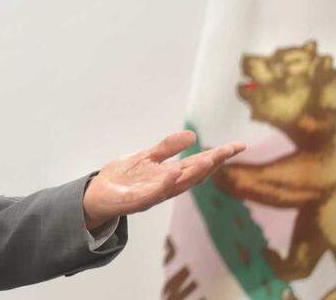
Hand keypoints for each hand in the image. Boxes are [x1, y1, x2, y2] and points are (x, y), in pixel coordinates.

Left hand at [81, 130, 244, 230]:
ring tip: (209, 159)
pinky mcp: (136, 201)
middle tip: (231, 150)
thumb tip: (192, 135)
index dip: (218, 155)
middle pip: (194, 174)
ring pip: (178, 185)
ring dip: (194, 173)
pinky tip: (173, 172)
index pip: (198, 163)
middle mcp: (167, 186)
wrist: (97, 195)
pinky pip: (153, 193)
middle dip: (213, 162)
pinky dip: (164, 184)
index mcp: (170, 174)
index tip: (238, 146)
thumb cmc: (123, 178)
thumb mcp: (145, 157)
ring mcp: (153, 194)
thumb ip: (167, 148)